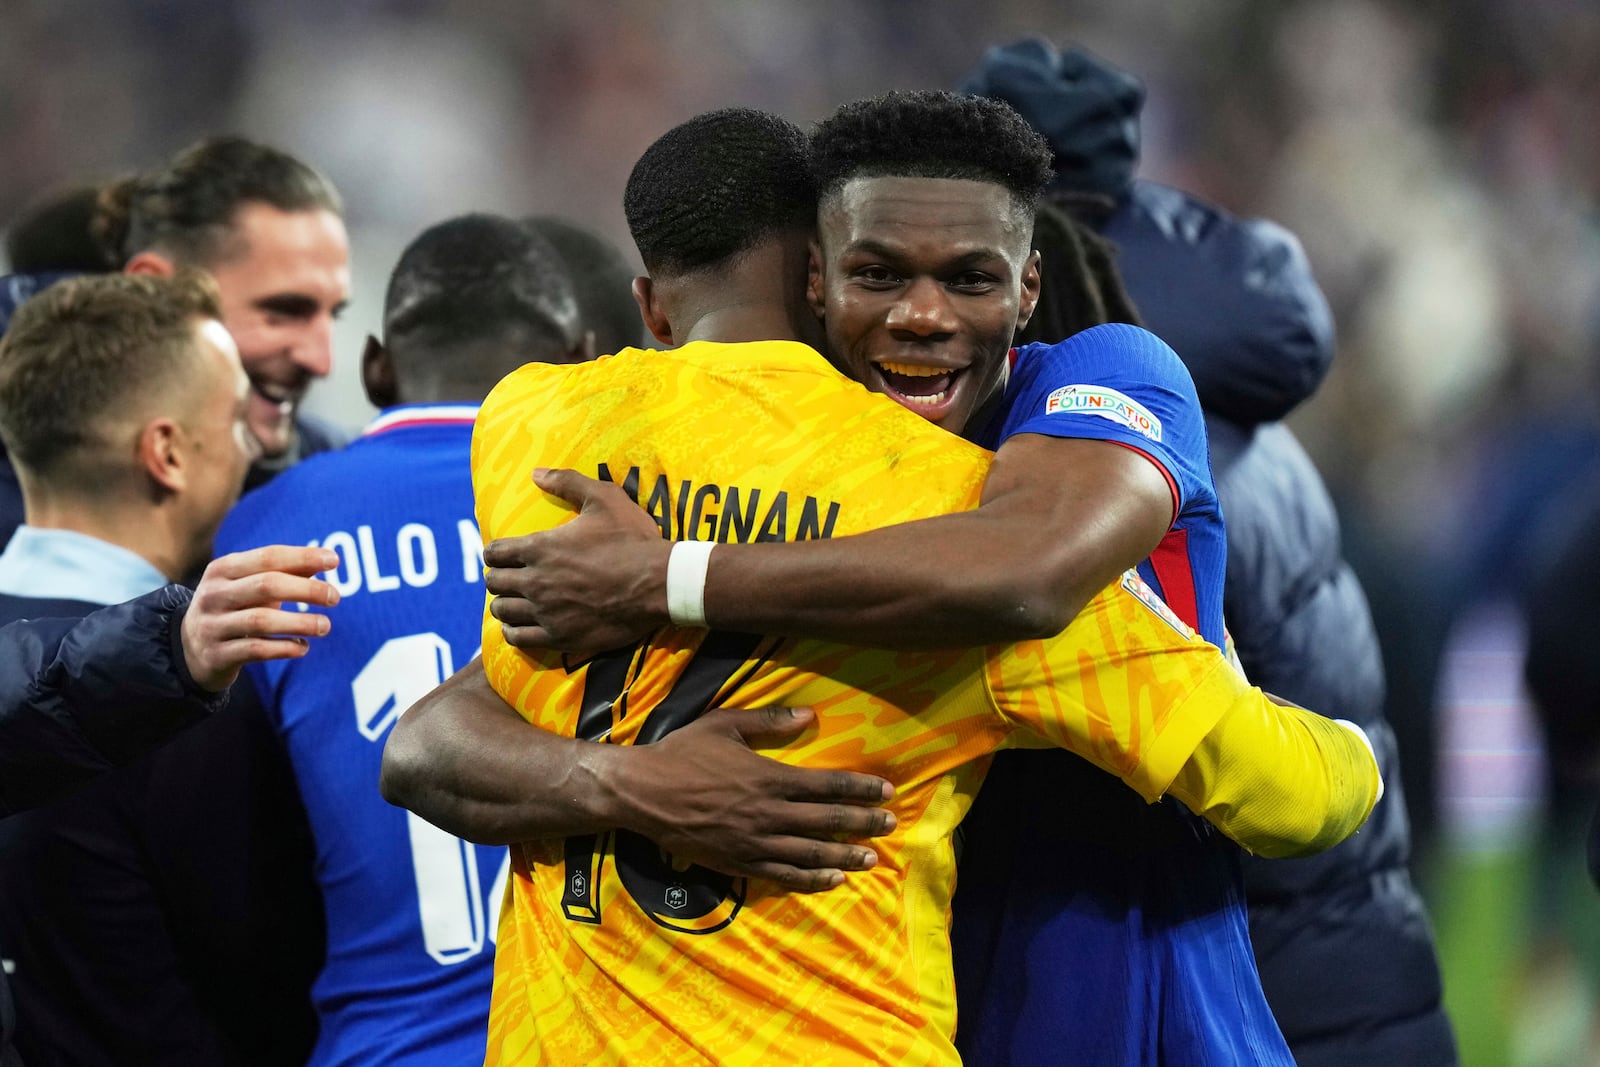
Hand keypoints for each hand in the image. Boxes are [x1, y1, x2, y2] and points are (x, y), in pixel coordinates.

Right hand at [182, 545, 340, 691]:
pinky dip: (284, 648)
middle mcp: (213, 594)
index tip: (334, 560)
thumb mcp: (250, 585)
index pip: (268, 557)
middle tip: (334, 597)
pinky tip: (303, 647)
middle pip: (267, 585)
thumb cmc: (234, 607)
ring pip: (261, 621)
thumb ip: (285, 572)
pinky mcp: (216, 655)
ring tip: (325, 625)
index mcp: (223, 569)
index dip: (303, 557)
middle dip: (306, 590)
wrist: (189, 647)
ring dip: (300, 623)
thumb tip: (327, 560)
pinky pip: (255, 650)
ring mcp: (212, 626)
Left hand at [484, 467, 670, 655]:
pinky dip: (513, 631)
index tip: (503, 554)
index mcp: (540, 548)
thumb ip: (568, 482)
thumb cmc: (632, 539)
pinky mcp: (559, 636)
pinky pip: (518, 638)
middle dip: (498, 577)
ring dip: (504, 604)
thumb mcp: (605, 498)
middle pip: (494, 582)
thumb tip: (536, 473)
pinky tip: (519, 626)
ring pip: (502, 611)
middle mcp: (536, 581)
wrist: (659, 584)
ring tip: (514, 601)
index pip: (494, 553)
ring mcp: (546, 612)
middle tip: (510, 577)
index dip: (495, 552)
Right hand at [617, 705, 895, 892]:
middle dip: (863, 823)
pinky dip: (811, 878)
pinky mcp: (738, 863)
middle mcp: (768, 813)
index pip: (828, 785)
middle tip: (890, 826)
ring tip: (871, 858)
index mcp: (769, 777)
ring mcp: (754, 842)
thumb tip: (810, 715)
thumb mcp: (724, 725)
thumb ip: (769, 722)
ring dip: (844, 855)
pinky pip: (783, 874)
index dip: (861, 790)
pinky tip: (832, 880)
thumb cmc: (682, 753)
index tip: (887, 793)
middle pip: (827, 821)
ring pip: (811, 852)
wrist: (641, 794)